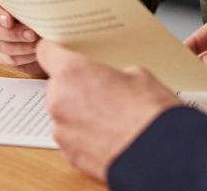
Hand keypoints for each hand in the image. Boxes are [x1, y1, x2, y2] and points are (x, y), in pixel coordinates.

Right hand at [0, 0, 44, 75]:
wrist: (53, 34)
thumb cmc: (46, 11)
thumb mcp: (39, 3)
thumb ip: (31, 3)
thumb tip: (33, 6)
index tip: (9, 20)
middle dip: (14, 33)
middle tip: (33, 34)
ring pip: (0, 45)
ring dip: (21, 46)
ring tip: (39, 44)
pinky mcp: (2, 55)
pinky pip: (8, 58)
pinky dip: (23, 57)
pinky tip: (36, 53)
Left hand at [36, 40, 179, 181]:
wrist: (160, 155)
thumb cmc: (151, 114)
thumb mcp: (138, 75)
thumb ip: (111, 73)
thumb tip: (111, 81)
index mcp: (73, 73)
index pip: (46, 52)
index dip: (56, 51)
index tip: (62, 52)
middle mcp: (59, 101)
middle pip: (57, 85)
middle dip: (76, 87)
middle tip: (102, 91)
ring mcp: (62, 131)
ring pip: (64, 113)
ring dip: (80, 113)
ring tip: (111, 118)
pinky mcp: (69, 155)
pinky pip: (71, 137)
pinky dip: (84, 136)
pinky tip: (109, 136)